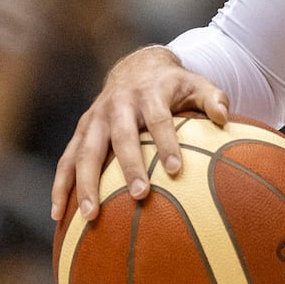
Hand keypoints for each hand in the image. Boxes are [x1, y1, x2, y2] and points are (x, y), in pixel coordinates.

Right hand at [52, 46, 230, 221]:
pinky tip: (59, 216)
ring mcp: (94, 119)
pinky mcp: (80, 132)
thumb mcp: (196, 84)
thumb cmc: (173, 86)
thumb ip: (213, 99)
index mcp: (148, 94)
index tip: (176, 170)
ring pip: (86, 152)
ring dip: (86, 184)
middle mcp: (117, 106)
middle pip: (121, 137)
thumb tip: (224, 118)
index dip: (166, 143)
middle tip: (139, 195)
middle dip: (129, 166)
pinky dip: (61, 187)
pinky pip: (67, 161)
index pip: (158, 119)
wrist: (135, 68)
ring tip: (90, 215)